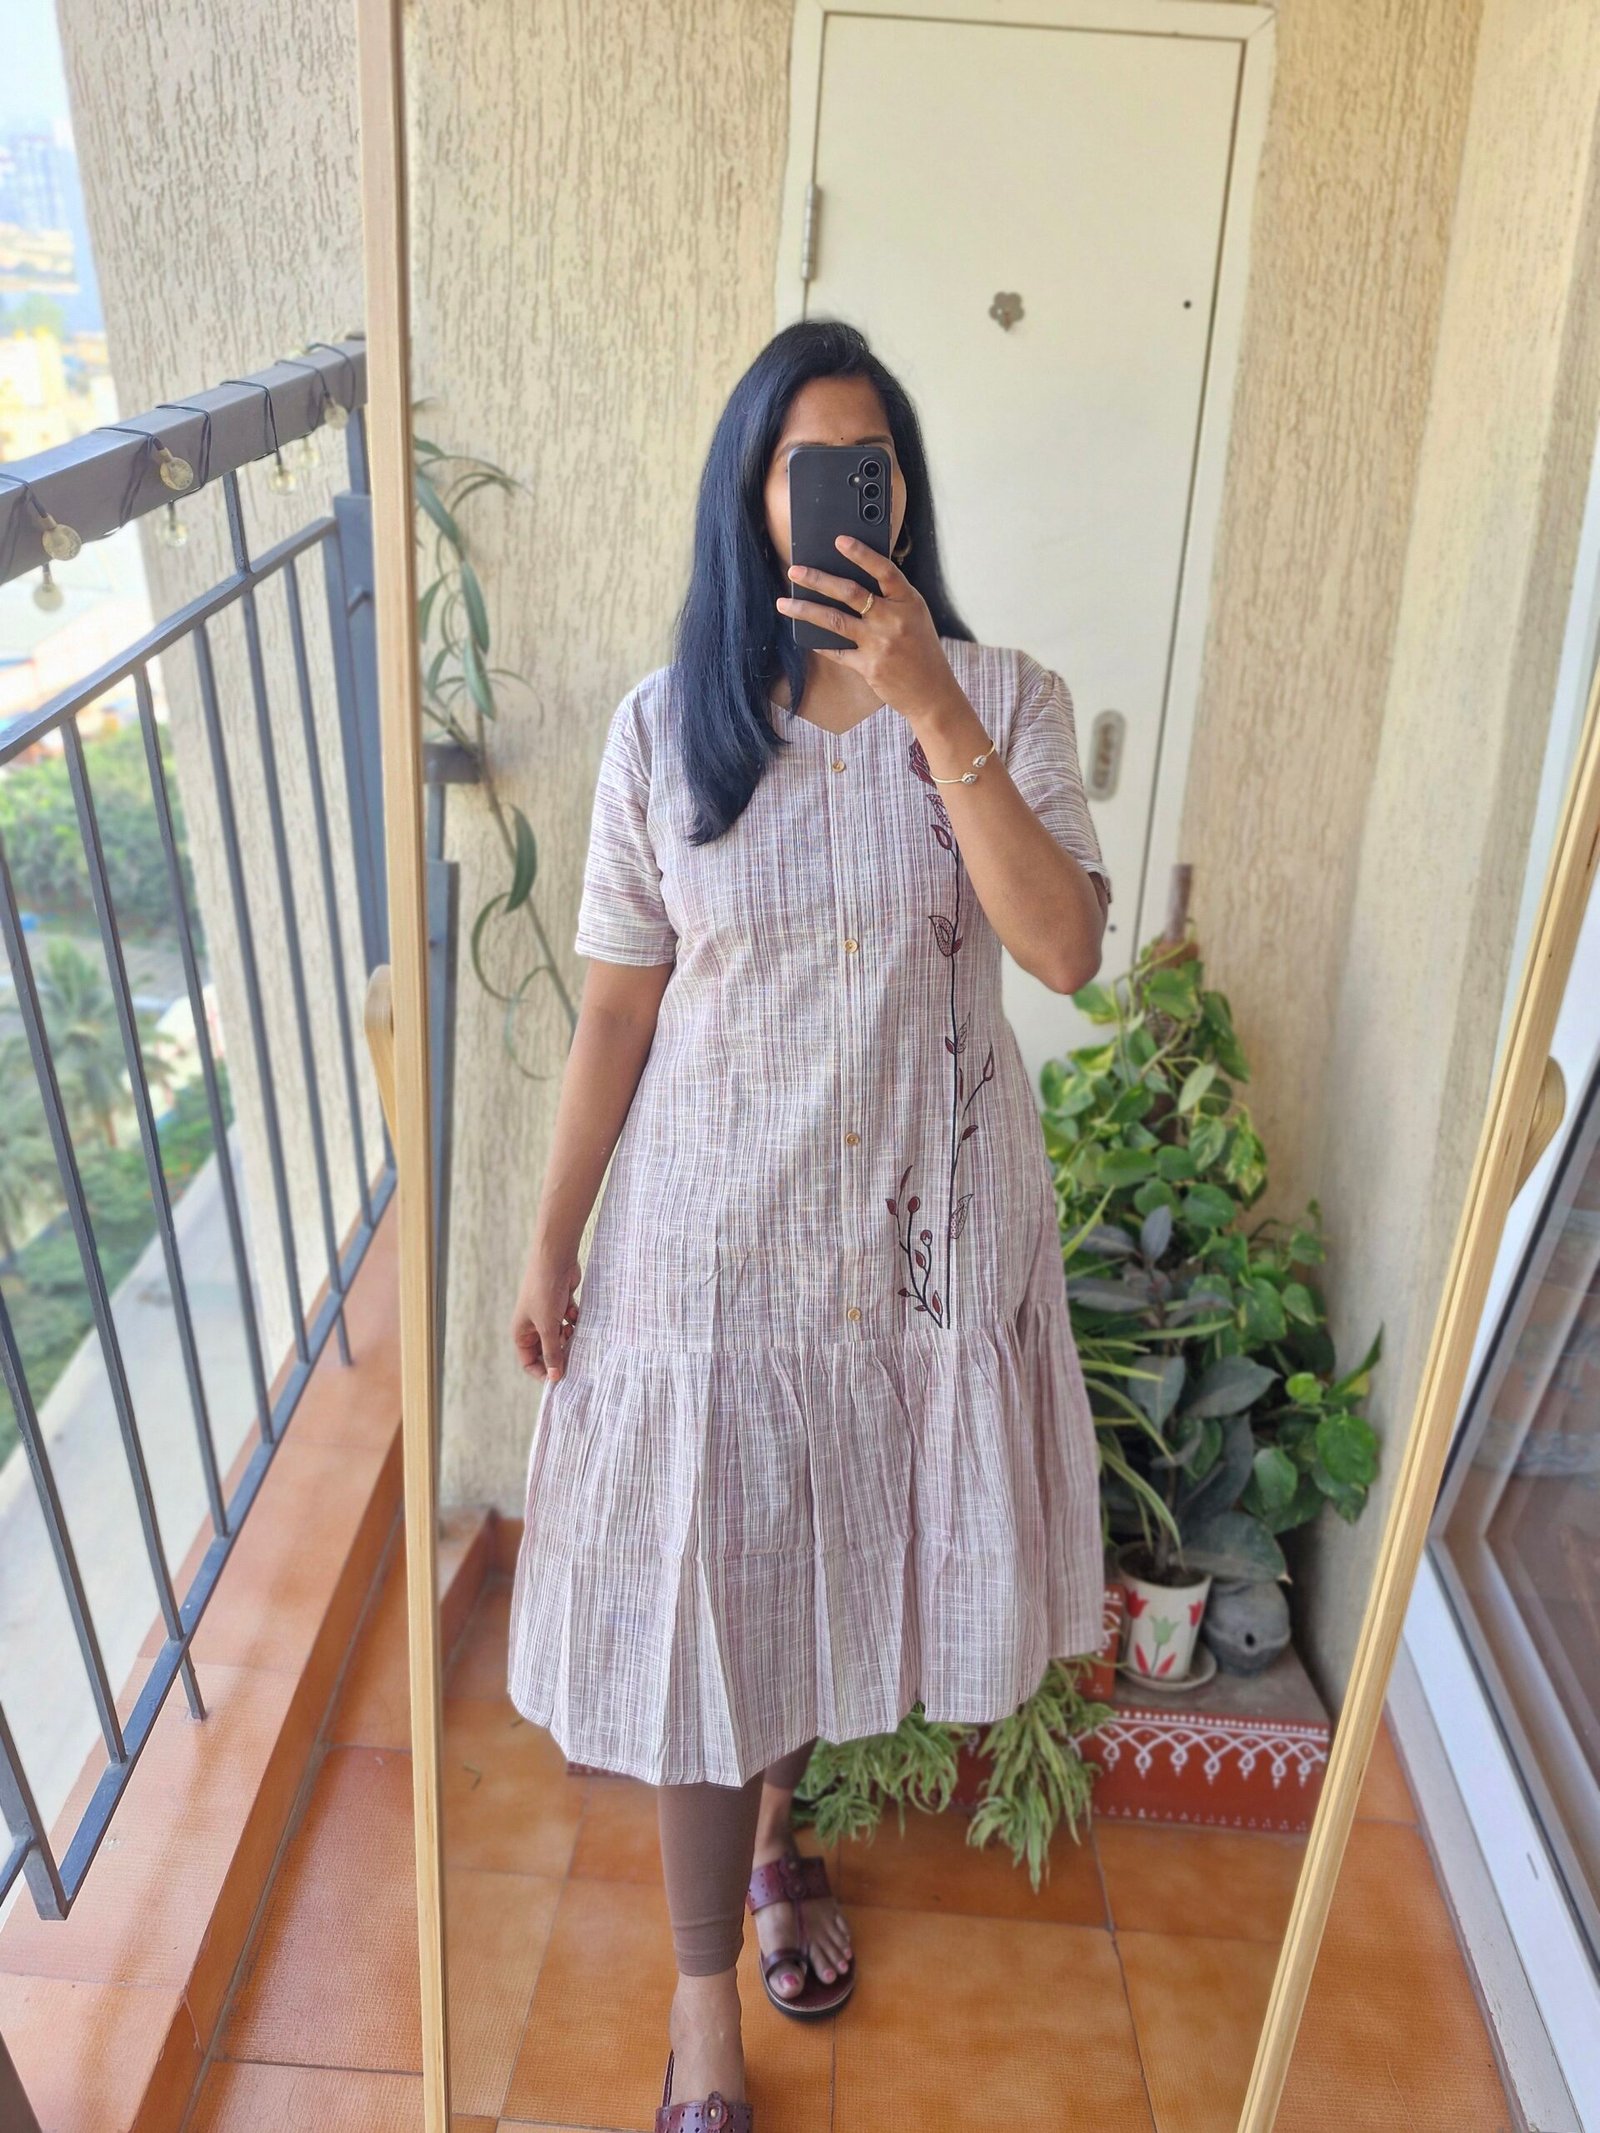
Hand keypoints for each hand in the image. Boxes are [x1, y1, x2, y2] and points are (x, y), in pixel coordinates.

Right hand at [511, 1246, 581, 1384]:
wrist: (555, 1259)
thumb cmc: (544, 1292)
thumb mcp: (547, 1326)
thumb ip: (552, 1352)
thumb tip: (555, 1378)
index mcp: (522, 1333)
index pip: (530, 1362)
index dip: (544, 1371)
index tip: (561, 1378)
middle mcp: (533, 1326)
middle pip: (548, 1350)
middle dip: (560, 1353)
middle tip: (574, 1355)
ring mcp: (547, 1315)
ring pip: (561, 1336)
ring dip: (569, 1337)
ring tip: (573, 1330)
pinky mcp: (561, 1305)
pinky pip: (570, 1321)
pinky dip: (575, 1321)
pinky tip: (576, 1314)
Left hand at [776, 536, 958, 720]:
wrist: (932, 692)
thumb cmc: (922, 649)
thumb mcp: (915, 616)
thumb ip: (892, 598)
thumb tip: (854, 581)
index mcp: (908, 602)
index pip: (884, 571)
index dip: (862, 554)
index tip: (839, 540)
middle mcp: (893, 620)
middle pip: (850, 592)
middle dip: (818, 579)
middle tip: (795, 571)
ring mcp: (879, 644)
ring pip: (835, 621)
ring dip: (805, 610)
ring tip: (784, 603)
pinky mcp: (868, 667)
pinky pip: (837, 652)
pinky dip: (820, 643)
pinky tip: (804, 635)